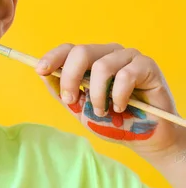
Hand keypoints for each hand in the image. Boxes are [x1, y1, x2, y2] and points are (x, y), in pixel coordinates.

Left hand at [36, 43, 184, 157]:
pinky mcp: (147, 65)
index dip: (53, 57)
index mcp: (91, 60)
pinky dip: (118, 95)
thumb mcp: (80, 108)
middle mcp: (108, 53)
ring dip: (97, 94)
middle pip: (81, 52)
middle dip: (70, 78)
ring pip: (102, 66)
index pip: (68, 49)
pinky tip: (121, 107)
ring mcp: (128, 57)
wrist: (144, 138)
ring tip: (103, 111)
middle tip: (71, 100)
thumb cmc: (112, 121)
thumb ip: (62, 92)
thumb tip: (43, 74)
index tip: (40, 70)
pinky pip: (126, 75)